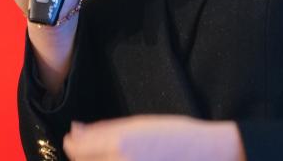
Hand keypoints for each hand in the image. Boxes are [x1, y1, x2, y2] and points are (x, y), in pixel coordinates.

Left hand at [63, 116, 244, 160]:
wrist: (208, 156)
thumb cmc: (177, 137)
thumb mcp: (140, 125)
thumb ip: (102, 130)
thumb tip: (73, 131)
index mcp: (121, 144)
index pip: (78, 149)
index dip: (74, 144)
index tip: (76, 141)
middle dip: (84, 157)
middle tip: (105, 151)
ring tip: (118, 156)